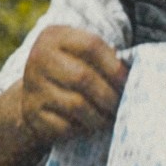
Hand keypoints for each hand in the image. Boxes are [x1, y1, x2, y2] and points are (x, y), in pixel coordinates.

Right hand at [1, 22, 125, 156]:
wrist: (33, 93)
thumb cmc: (70, 69)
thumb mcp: (80, 53)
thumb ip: (103, 57)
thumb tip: (133, 77)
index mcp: (54, 36)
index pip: (90, 45)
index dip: (114, 66)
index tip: (128, 82)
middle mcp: (39, 58)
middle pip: (83, 77)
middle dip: (109, 95)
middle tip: (121, 105)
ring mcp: (33, 86)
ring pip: (76, 105)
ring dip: (99, 116)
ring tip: (110, 117)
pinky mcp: (32, 113)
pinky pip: (64, 125)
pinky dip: (82, 129)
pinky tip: (89, 125)